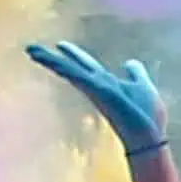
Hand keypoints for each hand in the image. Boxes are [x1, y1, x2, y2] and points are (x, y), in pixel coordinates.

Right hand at [27, 41, 165, 152]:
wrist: (148, 137)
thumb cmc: (146, 115)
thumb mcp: (143, 86)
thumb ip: (136, 74)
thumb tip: (129, 62)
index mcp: (107, 83)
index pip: (87, 66)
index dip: (74, 55)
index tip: (61, 45)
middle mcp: (96, 85)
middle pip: (73, 67)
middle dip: (54, 58)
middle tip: (33, 49)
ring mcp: (95, 88)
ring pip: (69, 71)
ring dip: (51, 61)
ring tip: (32, 51)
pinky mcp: (96, 90)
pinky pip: (76, 75)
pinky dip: (61, 66)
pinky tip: (50, 59)